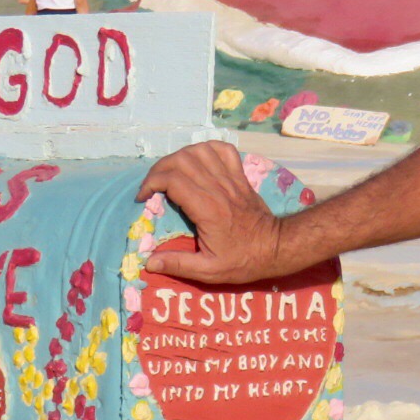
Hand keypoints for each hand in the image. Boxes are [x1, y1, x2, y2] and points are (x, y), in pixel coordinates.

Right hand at [138, 141, 284, 282]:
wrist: (276, 248)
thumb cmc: (243, 260)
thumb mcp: (209, 271)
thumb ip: (178, 265)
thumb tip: (148, 263)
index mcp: (207, 210)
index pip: (173, 180)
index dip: (151, 183)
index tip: (143, 198)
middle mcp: (218, 189)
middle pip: (182, 160)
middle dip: (159, 168)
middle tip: (151, 185)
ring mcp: (231, 180)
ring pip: (201, 150)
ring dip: (180, 156)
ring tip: (171, 173)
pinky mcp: (241, 177)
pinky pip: (224, 150)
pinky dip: (207, 148)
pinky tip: (197, 161)